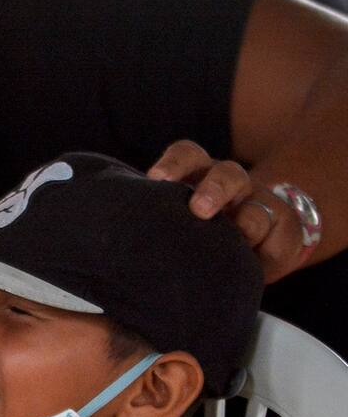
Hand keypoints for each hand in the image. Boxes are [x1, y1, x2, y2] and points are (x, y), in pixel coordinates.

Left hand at [147, 140, 309, 281]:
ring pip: (258, 204)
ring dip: (248, 221)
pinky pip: (282, 233)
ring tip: (238, 236)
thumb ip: (162, 225)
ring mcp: (260, 203)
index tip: (156, 178)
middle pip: (228, 173)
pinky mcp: (284, 227)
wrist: (249, 247)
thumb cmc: (196, 236)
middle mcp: (229, 185)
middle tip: (199, 209)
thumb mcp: (177, 225)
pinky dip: (270, 247)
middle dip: (214, 188)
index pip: (188, 156)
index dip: (174, 163)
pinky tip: (257, 260)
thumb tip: (132, 241)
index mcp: (198, 176)